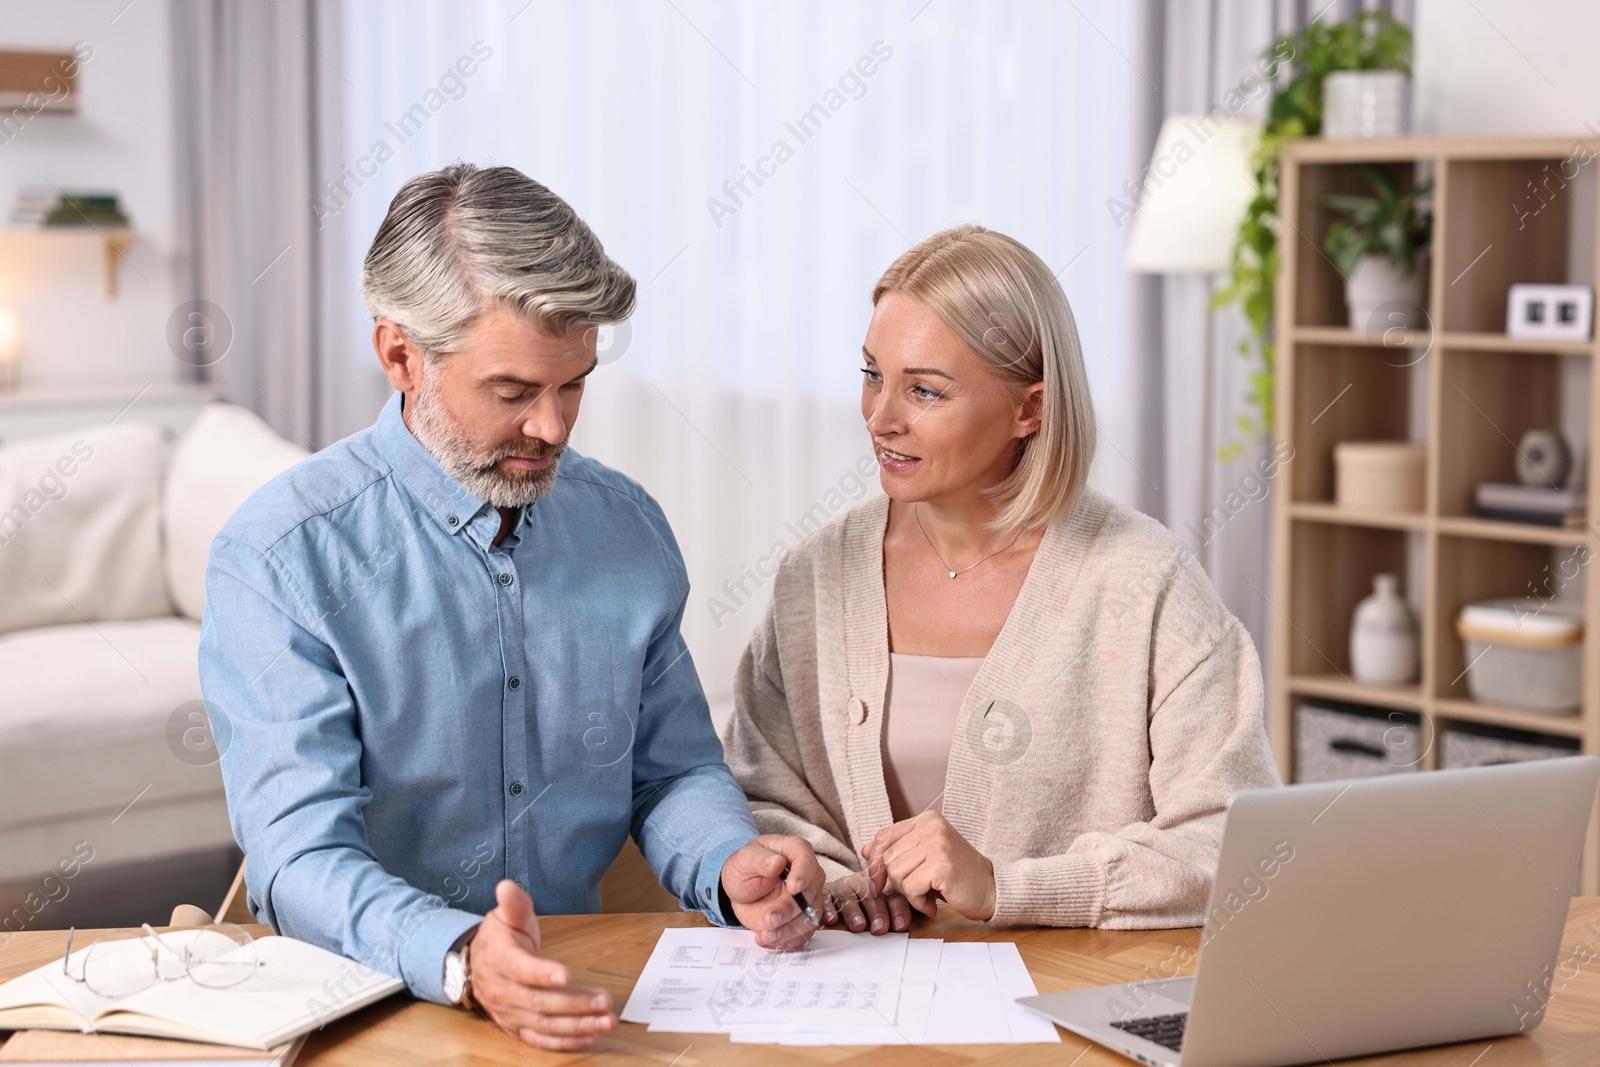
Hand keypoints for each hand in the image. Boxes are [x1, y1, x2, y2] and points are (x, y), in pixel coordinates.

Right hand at [466, 879, 615, 1050]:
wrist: (477, 964)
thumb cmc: (499, 938)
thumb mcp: (505, 916)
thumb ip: (513, 904)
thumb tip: (507, 886)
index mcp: (500, 960)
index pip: (521, 969)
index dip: (542, 973)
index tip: (566, 975)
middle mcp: (502, 990)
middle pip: (539, 1002)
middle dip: (574, 1003)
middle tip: (604, 1001)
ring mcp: (509, 1012)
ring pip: (544, 1024)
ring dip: (577, 1025)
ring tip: (606, 1021)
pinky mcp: (516, 1027)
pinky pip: (541, 1039)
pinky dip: (565, 1041)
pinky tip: (589, 1036)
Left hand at [720, 835, 823, 949]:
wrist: (742, 888)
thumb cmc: (746, 866)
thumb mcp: (745, 859)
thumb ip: (760, 860)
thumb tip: (778, 862)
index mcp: (796, 852)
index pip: (806, 860)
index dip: (802, 874)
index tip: (793, 888)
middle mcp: (808, 875)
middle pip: (809, 894)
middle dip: (789, 910)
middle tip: (769, 919)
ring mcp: (808, 899)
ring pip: (809, 918)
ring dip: (788, 930)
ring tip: (766, 935)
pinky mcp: (801, 919)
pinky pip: (802, 933)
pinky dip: (786, 940)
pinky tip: (767, 939)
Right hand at [821, 862, 913, 933]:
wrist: (840, 891)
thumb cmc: (869, 905)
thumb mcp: (885, 906)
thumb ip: (898, 913)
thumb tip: (907, 930)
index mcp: (882, 884)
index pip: (892, 893)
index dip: (897, 908)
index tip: (900, 925)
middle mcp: (862, 883)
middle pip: (871, 894)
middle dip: (877, 911)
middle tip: (880, 928)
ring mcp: (843, 887)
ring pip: (848, 896)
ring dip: (853, 911)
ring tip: (859, 925)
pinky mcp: (825, 892)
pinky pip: (825, 899)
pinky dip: (828, 909)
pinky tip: (832, 919)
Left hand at [863, 811, 996, 920]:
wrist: (991, 890)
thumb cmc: (957, 875)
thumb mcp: (925, 856)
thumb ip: (898, 850)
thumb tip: (865, 849)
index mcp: (926, 820)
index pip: (884, 837)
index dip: (875, 862)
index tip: (877, 882)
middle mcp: (931, 827)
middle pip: (888, 858)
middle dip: (895, 882)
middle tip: (915, 892)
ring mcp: (937, 844)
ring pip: (897, 873)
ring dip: (908, 893)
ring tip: (926, 896)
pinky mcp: (942, 865)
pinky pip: (910, 888)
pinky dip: (918, 902)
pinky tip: (932, 904)